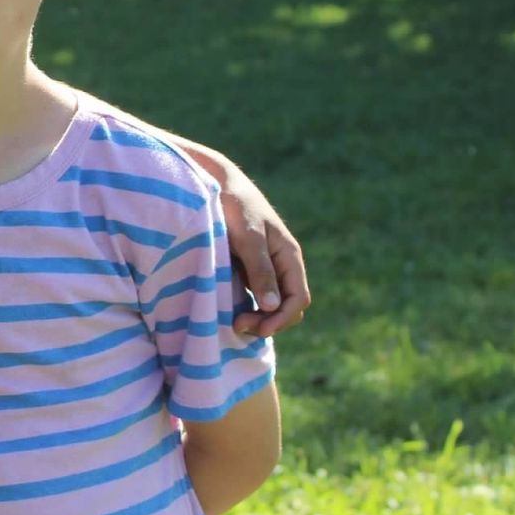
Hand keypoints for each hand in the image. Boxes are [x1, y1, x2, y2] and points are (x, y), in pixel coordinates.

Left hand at [211, 163, 309, 336]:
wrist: (217, 185)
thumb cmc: (235, 206)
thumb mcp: (248, 237)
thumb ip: (260, 268)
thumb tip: (272, 305)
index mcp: (289, 256)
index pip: (298, 298)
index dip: (282, 318)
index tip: (259, 328)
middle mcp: (281, 265)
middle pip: (287, 305)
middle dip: (269, 321)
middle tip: (238, 326)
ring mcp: (266, 267)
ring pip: (271, 304)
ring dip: (258, 317)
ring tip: (234, 322)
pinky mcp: (249, 268)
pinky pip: (255, 295)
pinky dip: (247, 307)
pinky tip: (230, 311)